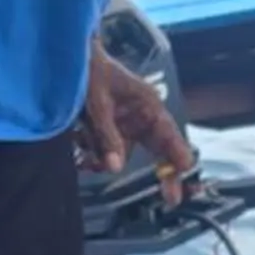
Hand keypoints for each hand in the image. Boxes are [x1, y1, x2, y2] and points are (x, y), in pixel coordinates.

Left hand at [77, 39, 195, 206]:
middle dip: (162, 173)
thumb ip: (107, 136)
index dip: (178, 157)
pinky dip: (94, 154)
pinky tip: (81, 154)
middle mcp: (141, 117)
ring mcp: (124, 124)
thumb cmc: (91, 70)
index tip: (183, 175)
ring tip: (87, 161)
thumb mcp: (98, 104)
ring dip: (106, 160)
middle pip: (158, 150)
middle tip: (172, 197)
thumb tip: (115, 167)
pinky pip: (105, 150)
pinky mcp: (107, 128)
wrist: (70, 57)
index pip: (170, 136)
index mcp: (148, 106)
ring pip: (122, 154)